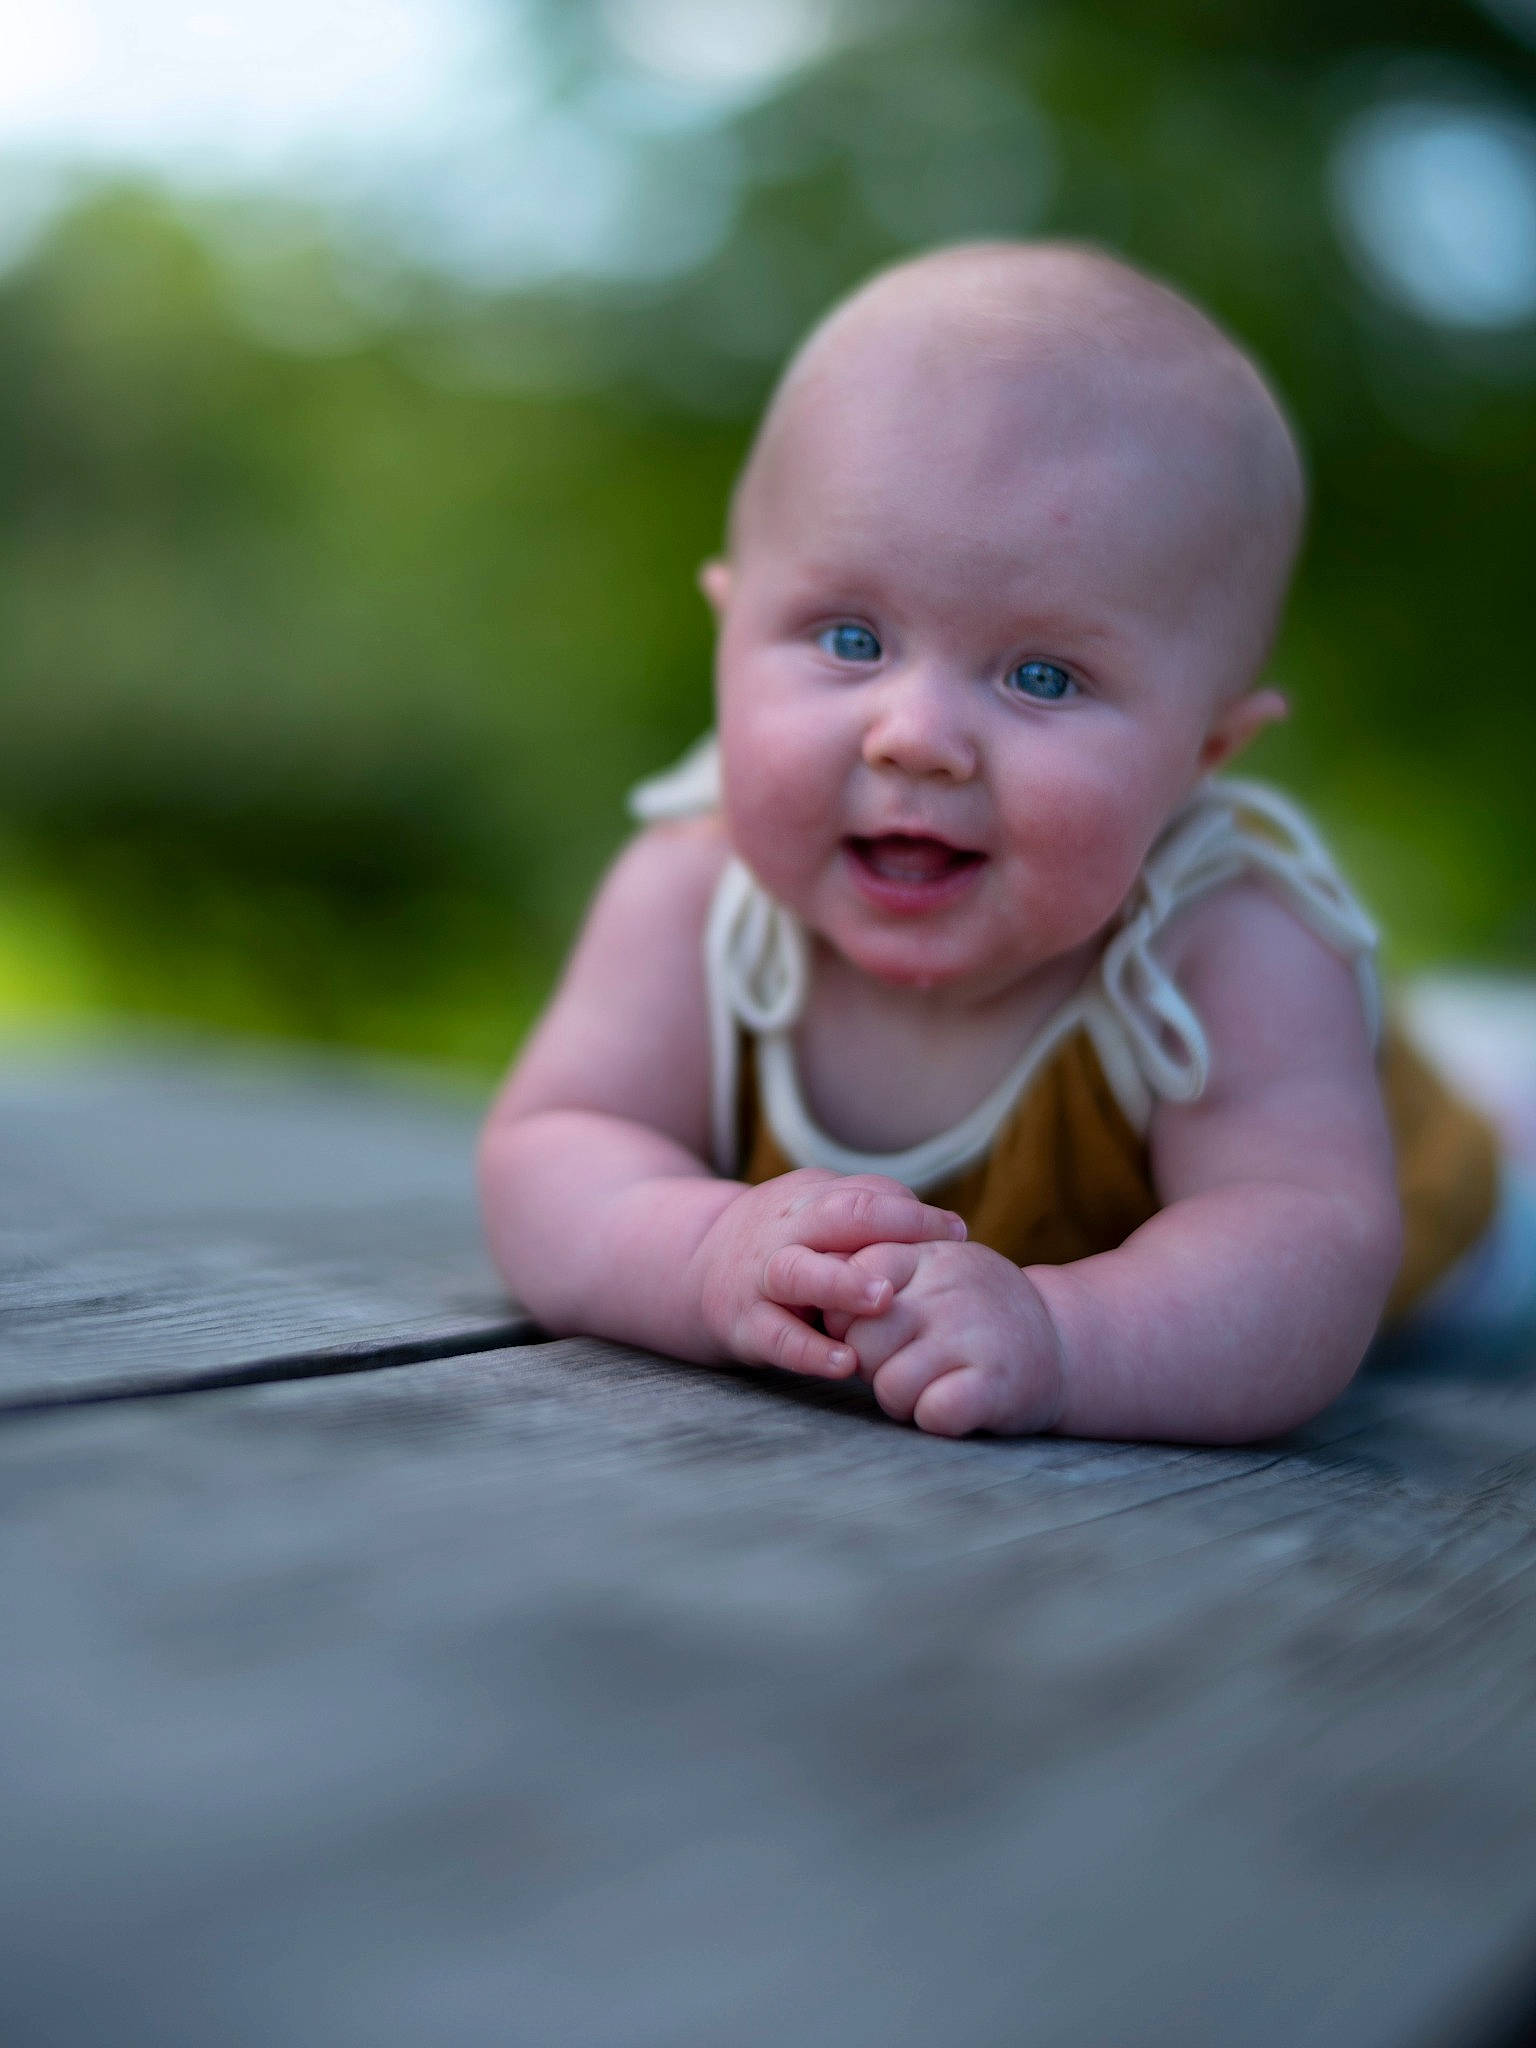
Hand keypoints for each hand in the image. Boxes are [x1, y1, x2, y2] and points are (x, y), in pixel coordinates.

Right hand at [688, 1170, 965, 1378]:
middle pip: (833, 1218)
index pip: (865, 1196)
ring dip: (841, 1285)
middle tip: (930, 1256)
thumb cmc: (781, 1246)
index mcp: (808, 1200)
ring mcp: (759, 1277)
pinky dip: (809, 1352)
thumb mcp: (815, 1214)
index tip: (957, 1232)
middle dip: (885, 1232)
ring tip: (883, 1301)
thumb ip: (871, 1215)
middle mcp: (783, 1232)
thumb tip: (943, 1228)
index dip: (912, 1214)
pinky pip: (776, 1338)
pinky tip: (844, 1366)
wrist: (686, 1272)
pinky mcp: (742, 1324)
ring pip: (797, 1272)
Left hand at [827, 1240, 1064, 1435]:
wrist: (1061, 1343)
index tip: (878, 1329)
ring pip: (890, 1385)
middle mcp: (949, 1288)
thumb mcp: (933, 1270)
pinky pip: (932, 1414)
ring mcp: (974, 1334)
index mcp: (927, 1255)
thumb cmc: (974, 1312)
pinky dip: (935, 1420)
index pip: (851, 1279)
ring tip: (932, 1386)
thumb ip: (878, 1269)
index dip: (850, 1318)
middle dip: (871, 1366)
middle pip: (861, 1340)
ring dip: (902, 1400)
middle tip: (906, 1364)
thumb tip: (815, 1280)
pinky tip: (955, 1405)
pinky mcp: (995, 1384)